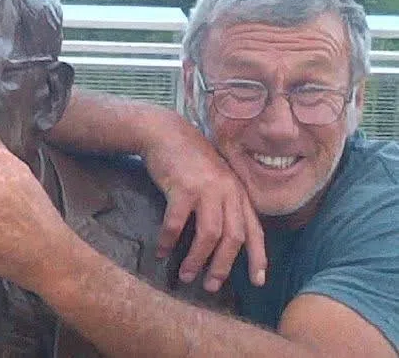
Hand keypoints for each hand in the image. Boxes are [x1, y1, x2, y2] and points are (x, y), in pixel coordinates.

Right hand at [143, 115, 266, 290]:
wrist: (166, 133)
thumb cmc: (190, 159)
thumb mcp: (217, 178)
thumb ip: (225, 202)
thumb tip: (223, 239)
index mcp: (238, 192)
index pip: (255, 229)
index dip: (258, 257)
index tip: (258, 281)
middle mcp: (227, 191)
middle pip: (234, 237)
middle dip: (223, 267)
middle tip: (211, 287)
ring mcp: (205, 189)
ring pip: (209, 235)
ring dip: (197, 260)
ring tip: (186, 275)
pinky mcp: (182, 188)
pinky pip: (176, 224)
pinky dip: (169, 242)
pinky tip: (161, 252)